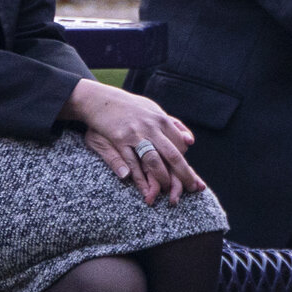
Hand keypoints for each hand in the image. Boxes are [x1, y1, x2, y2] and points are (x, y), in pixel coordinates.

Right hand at [68, 77, 204, 205]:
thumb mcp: (153, 110)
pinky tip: (145, 189)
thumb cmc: (129, 106)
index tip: (187, 173)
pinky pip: (131, 162)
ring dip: (161, 179)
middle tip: (192, 189)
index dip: (184, 161)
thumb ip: (173, 125)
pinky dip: (138, 177)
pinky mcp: (118, 140)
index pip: (180, 144)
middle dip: (184, 174)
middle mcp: (151, 127)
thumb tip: (190, 141)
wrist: (99, 99)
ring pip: (153, 160)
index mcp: (161, 119)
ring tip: (167, 192)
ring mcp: (135, 134)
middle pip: (172, 155)